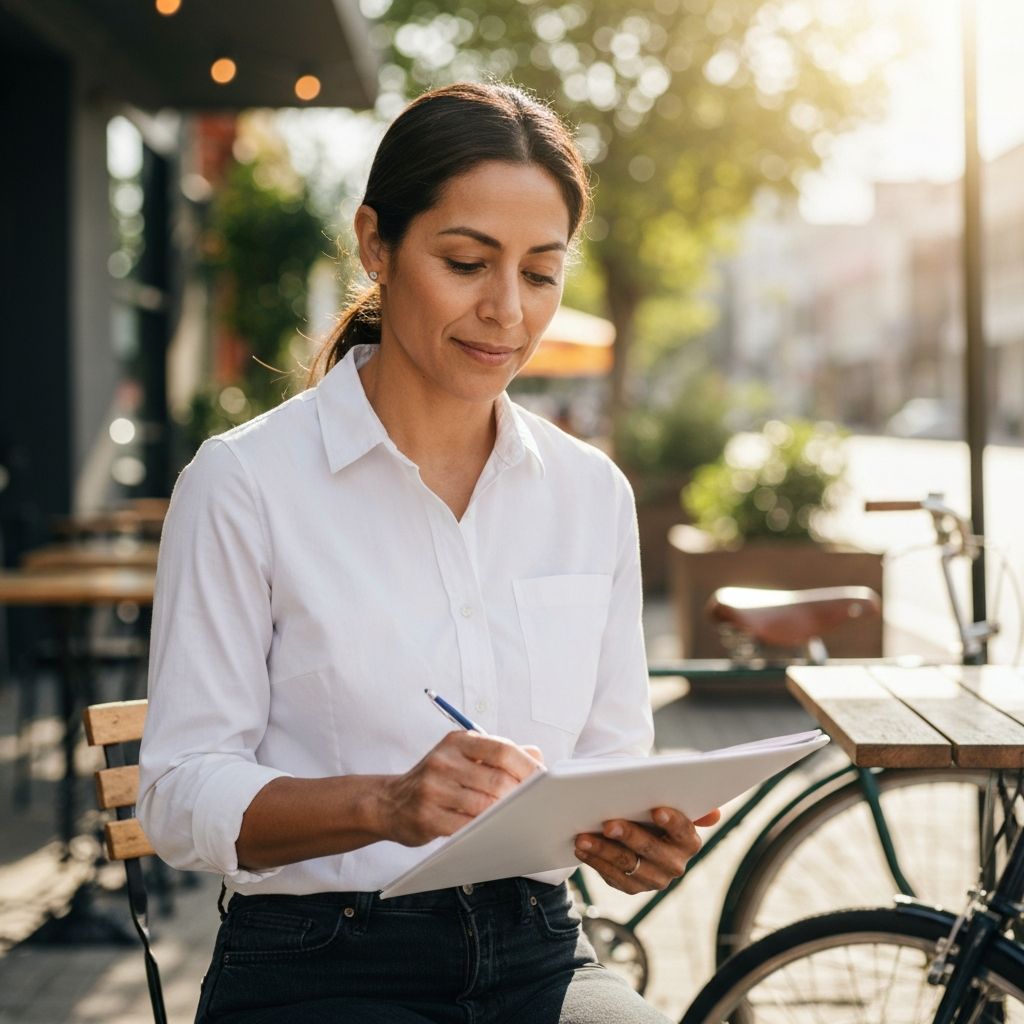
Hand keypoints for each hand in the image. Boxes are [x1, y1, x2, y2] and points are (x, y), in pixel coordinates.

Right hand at [380, 732, 543, 846]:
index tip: (546, 780)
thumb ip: (500, 753)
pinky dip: (484, 831)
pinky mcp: (426, 817)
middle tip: (535, 805)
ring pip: (484, 805)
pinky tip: (493, 831)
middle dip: (520, 795)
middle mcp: (444, 760)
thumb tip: (537, 757)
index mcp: (458, 742)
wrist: (389, 802)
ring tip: (518, 819)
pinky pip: (466, 827)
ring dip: (505, 815)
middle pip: (497, 780)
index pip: (502, 749)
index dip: (528, 766)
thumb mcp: (463, 756)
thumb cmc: (437, 779)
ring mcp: (432, 789)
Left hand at [574, 806, 721, 893]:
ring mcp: (654, 879)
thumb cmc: (652, 810)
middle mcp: (676, 864)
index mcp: (689, 841)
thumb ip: (688, 807)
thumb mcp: (668, 803)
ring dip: (603, 850)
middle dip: (629, 836)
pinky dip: (595, 861)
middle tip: (608, 823)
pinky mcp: (633, 887)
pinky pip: (613, 877)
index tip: (657, 809)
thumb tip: (714, 813)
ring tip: (583, 837)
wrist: (639, 830)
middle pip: (651, 850)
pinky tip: (582, 848)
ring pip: (628, 865)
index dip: (672, 821)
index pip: (683, 831)